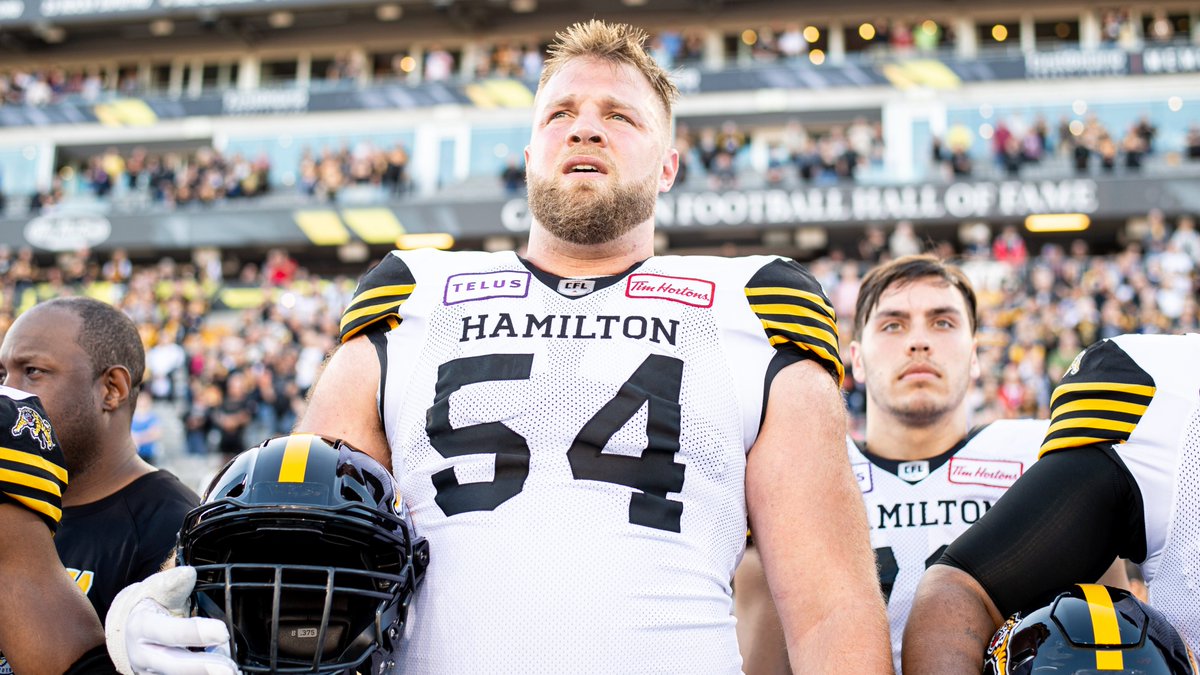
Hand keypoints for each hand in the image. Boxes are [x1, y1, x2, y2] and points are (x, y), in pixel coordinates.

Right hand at [105, 566, 240, 674]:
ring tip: (231, 667)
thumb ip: (174, 584)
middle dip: (202, 668)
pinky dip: (204, 674)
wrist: (132, 631)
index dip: (196, 633)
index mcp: (142, 627)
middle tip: (229, 668)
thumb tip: (188, 573)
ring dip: (207, 673)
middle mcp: (143, 655)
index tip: (222, 632)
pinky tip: (222, 669)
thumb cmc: (152, 608)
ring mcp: (151, 672)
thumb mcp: (157, 590)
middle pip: (173, 665)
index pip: (169, 632)